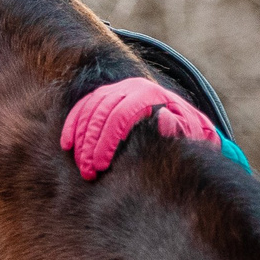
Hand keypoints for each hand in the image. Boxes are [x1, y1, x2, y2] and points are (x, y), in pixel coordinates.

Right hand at [61, 76, 219, 179]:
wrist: (183, 116)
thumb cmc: (188, 130)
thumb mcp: (191, 130)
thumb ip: (180, 128)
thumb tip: (162, 118)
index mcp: (151, 95)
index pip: (121, 115)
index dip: (107, 142)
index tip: (101, 167)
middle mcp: (131, 87)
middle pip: (101, 113)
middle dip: (91, 145)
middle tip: (88, 173)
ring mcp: (117, 89)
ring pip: (89, 110)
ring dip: (81, 139)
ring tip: (81, 166)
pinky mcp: (105, 95)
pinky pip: (82, 107)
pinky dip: (72, 125)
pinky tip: (67, 146)